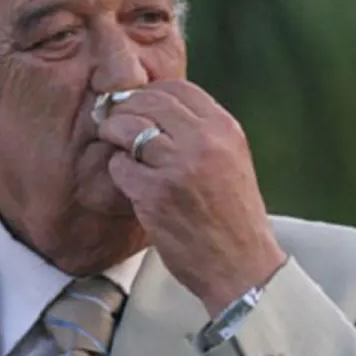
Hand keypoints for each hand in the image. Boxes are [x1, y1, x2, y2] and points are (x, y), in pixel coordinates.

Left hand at [96, 80, 287, 316]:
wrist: (242, 267)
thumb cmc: (232, 216)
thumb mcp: (231, 160)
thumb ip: (202, 132)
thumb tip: (157, 106)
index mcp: (225, 129)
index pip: (178, 88)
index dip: (150, 93)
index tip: (137, 105)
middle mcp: (204, 141)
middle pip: (148, 102)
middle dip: (125, 109)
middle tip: (114, 122)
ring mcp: (178, 167)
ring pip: (128, 127)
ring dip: (115, 135)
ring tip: (117, 149)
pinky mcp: (155, 194)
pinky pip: (120, 166)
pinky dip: (118, 171)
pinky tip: (129, 183)